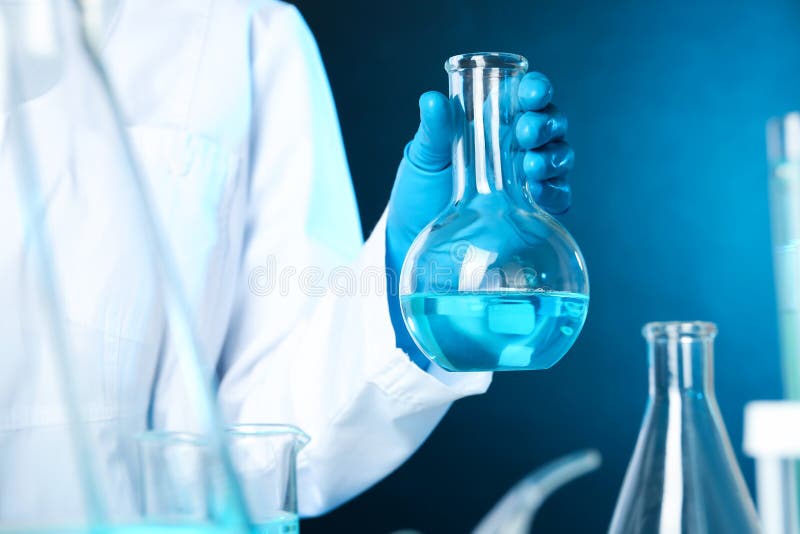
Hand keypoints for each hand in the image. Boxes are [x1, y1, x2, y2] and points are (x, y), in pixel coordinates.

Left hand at [384, 72, 574, 365]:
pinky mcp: (533, 210)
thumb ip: (434, 129)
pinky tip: (537, 193)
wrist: (414, 240)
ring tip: (531, 166)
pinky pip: (558, 196)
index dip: (535, 89)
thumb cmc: (419, 191)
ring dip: (552, 157)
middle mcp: (516, 146)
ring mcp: (527, 178)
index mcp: (493, 122)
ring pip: (559, 156)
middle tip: (527, 133)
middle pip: (550, 123)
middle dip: (546, 123)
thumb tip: (433, 100)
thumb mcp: (423, 156)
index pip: (524, 95)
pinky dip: (554, 191)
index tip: (531, 93)